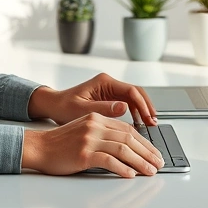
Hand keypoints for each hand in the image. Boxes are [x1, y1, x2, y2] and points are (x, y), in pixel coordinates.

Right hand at [21, 112, 164, 176]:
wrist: (38, 147)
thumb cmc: (60, 143)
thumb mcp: (84, 129)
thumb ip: (104, 133)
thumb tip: (128, 147)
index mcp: (96, 118)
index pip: (128, 129)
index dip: (145, 142)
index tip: (154, 153)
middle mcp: (94, 126)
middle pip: (129, 138)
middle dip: (147, 152)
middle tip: (158, 163)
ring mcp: (89, 139)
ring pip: (123, 150)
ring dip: (140, 162)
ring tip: (150, 171)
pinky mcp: (83, 154)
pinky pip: (109, 161)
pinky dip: (122, 169)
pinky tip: (130, 174)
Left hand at [28, 73, 157, 125]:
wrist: (54, 106)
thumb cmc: (64, 107)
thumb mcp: (83, 110)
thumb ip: (104, 108)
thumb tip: (124, 108)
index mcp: (104, 82)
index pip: (131, 91)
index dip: (143, 105)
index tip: (149, 118)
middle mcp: (108, 83)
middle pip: (136, 93)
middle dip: (146, 107)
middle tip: (154, 123)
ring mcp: (109, 90)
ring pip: (133, 98)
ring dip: (142, 110)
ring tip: (149, 125)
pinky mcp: (108, 98)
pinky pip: (127, 103)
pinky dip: (135, 112)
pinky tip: (138, 124)